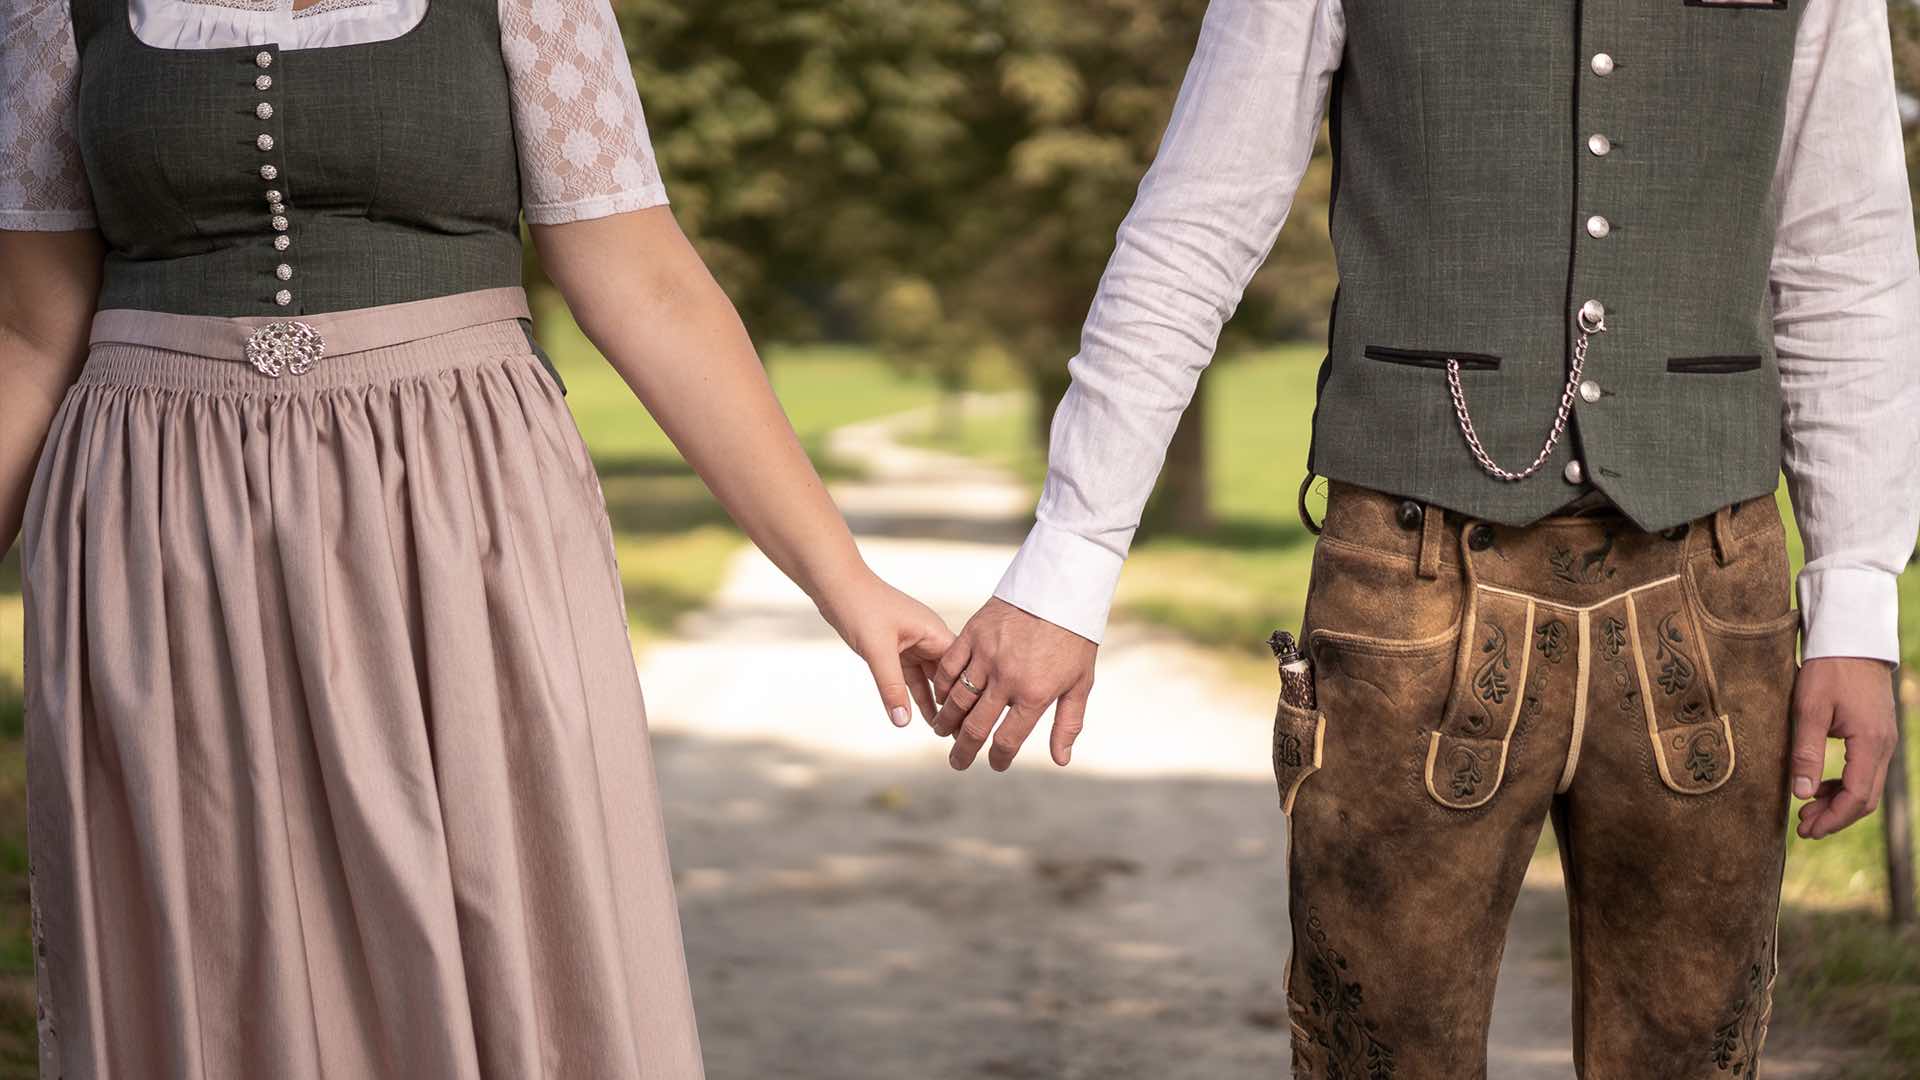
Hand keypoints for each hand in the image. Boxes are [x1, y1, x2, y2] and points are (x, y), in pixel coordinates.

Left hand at [817, 572, 954, 728]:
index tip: (973, 724)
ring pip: (931, 679)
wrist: (835, 586)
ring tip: (947, 733)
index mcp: (935, 632)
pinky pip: (912, 677)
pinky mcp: (897, 649)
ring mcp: (913, 643)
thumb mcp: (877, 651)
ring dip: (936, 703)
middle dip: (955, 704)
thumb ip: (891, 686)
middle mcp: (929, 637)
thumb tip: (902, 721)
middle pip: (949, 676)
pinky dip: (916, 695)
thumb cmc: (860, 608)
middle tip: (965, 736)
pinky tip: (921, 717)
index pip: (961, 669)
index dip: (967, 696)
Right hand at [931, 598, 1097, 770]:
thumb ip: (1068, 723)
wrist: (1061, 588)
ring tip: (942, 733)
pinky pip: (950, 668)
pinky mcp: (973, 634)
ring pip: (957, 700)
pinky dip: (943, 687)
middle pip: (975, 727)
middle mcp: (1006, 678)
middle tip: (957, 763)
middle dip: (964, 751)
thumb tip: (1060, 760)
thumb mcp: (1081, 683)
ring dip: (947, 722)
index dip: (999, 758)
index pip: (1008, 739)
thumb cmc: (1075, 637)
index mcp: (1034, 694)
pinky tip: (943, 698)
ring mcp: (986, 655)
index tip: (995, 764)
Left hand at [1790, 656, 1898, 839]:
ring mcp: (1884, 740)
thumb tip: (1802, 793)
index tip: (1806, 829)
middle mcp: (1884, 746)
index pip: (1857, 797)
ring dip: (1839, 803)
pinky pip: (1865, 771)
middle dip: (1835, 817)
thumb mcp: (1808, 709)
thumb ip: (1806, 752)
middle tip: (1803, 828)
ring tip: (1806, 811)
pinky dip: (1844, 785)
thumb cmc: (1827, 669)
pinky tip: (1820, 787)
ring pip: (1866, 786)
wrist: (1851, 639)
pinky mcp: (1877, 734)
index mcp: (1870, 743)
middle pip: (1865, 798)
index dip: (1832, 818)